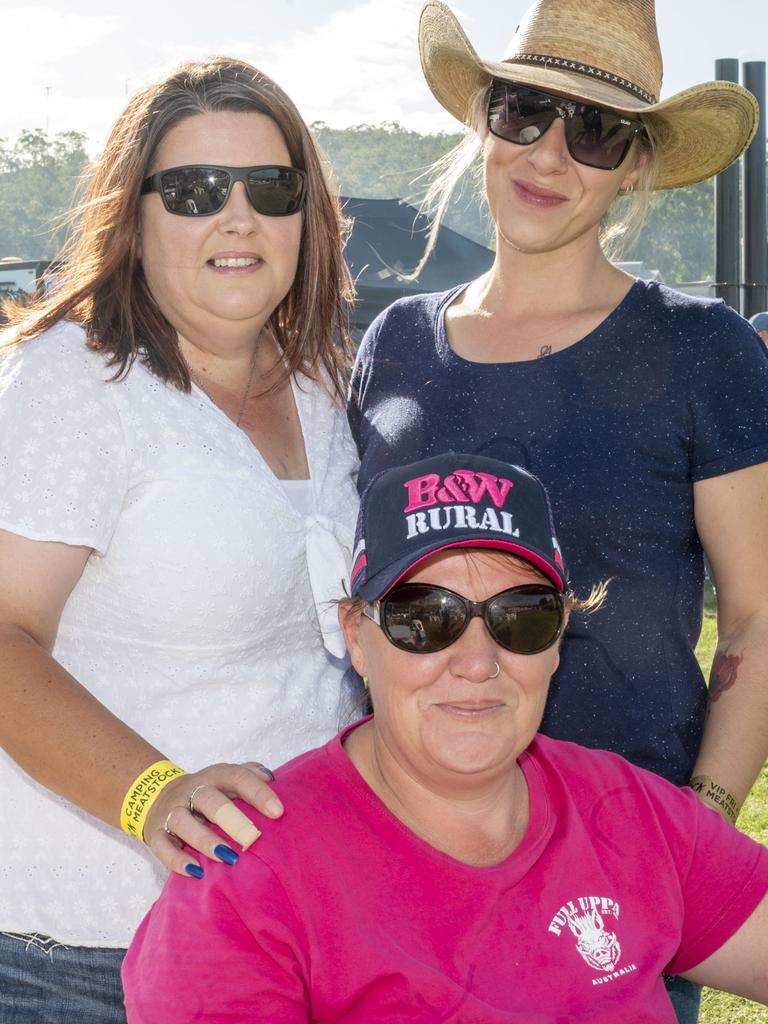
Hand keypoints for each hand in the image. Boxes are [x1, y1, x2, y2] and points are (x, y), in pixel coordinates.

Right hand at [143, 762, 281, 877]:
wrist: (156, 794)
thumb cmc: (207, 791)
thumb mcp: (226, 778)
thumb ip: (249, 775)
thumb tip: (271, 778)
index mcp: (215, 776)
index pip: (237, 777)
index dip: (258, 793)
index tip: (278, 812)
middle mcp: (192, 791)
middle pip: (208, 798)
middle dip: (230, 818)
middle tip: (253, 838)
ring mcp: (172, 811)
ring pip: (183, 821)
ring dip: (205, 840)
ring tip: (226, 857)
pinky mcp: (156, 832)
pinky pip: (162, 846)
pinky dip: (177, 860)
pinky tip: (196, 872)